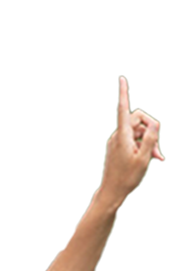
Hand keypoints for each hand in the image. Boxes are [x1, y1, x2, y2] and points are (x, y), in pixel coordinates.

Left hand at [99, 77, 162, 204]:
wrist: (112, 191)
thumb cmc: (127, 177)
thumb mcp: (144, 158)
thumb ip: (150, 139)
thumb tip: (153, 124)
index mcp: (122, 135)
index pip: (123, 109)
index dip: (123, 93)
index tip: (121, 79)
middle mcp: (118, 135)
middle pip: (138, 119)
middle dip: (151, 128)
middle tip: (158, 148)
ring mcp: (117, 141)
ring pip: (139, 131)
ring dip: (150, 140)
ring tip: (157, 157)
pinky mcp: (119, 146)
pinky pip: (135, 139)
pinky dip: (144, 146)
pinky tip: (153, 158)